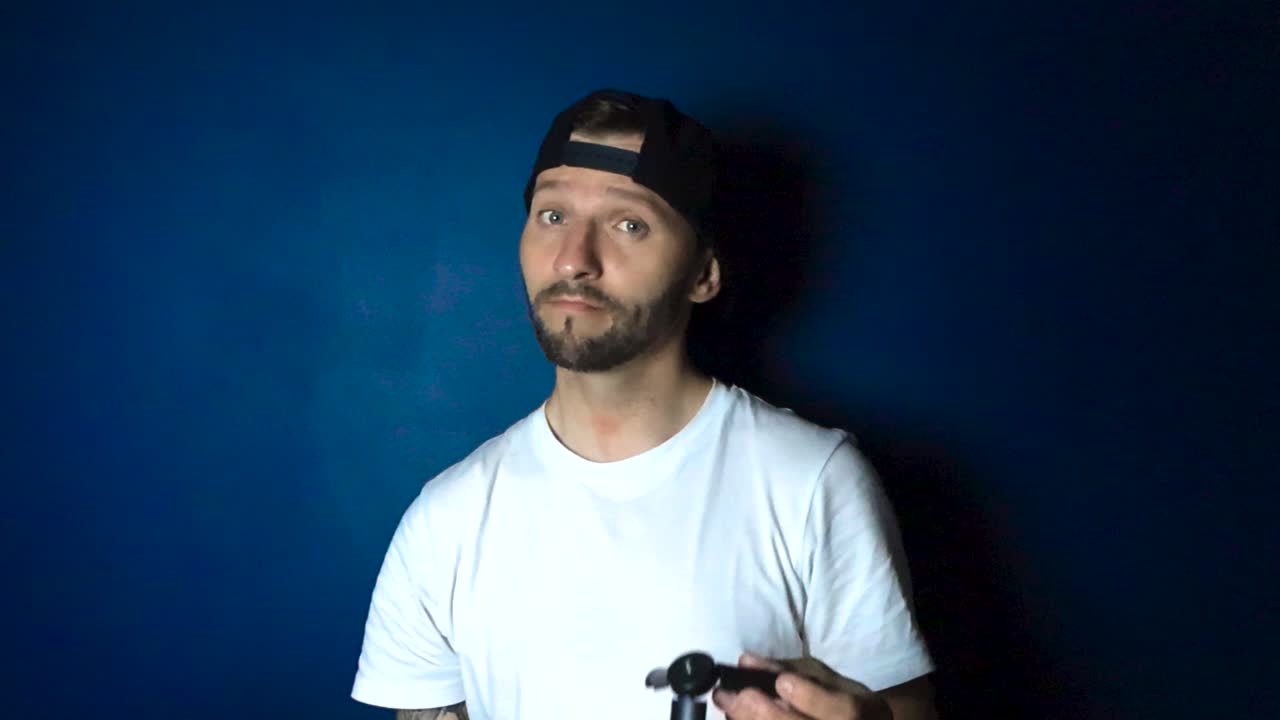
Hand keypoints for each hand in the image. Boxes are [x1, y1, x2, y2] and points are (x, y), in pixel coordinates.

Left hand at [711, 652, 892, 719]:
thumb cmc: (838, 697)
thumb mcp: (822, 676)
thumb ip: (786, 668)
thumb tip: (747, 662)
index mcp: (857, 712)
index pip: (843, 710)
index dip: (811, 698)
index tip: (783, 682)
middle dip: (768, 715)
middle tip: (737, 696)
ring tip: (727, 706)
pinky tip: (734, 718)